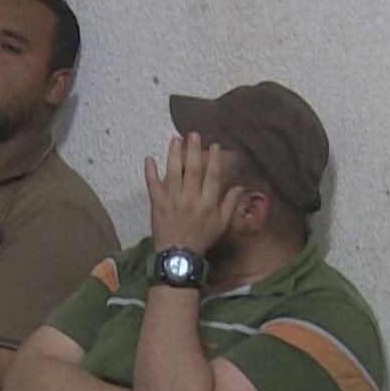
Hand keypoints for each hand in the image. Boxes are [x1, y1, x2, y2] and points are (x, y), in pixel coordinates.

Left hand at [145, 134, 245, 256]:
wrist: (179, 256)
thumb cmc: (202, 239)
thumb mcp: (222, 224)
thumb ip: (231, 204)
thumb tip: (240, 186)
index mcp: (208, 202)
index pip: (212, 175)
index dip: (213, 159)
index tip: (214, 145)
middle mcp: (190, 198)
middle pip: (192, 169)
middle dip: (193, 150)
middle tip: (193, 134)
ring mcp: (172, 200)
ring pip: (173, 173)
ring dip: (174, 154)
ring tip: (175, 139)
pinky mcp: (157, 204)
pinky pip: (152, 185)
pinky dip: (150, 172)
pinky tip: (149, 158)